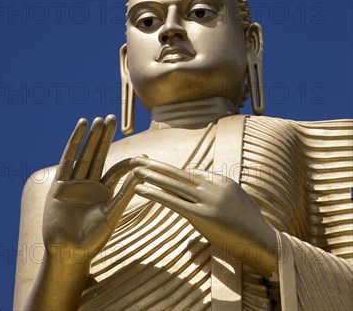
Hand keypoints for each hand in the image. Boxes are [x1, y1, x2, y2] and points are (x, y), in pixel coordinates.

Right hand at [43, 115, 145, 264]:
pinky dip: (74, 143)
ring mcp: (74, 183)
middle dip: (105, 136)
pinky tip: (81, 127)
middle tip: (113, 117)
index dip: (129, 162)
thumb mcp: (113, 213)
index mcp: (104, 192)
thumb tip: (143, 170)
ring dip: (92, 136)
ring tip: (99, 119)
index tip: (143, 154)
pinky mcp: (59, 184)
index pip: (117, 170)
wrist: (68, 253)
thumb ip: (126, 191)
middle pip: (99, 154)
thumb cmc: (93, 238)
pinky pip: (68, 159)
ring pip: (84, 154)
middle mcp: (89, 184)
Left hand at [133, 159, 277, 277]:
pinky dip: (156, 194)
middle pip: (178, 173)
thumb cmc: (249, 223)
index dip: (170, 171)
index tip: (154, 166)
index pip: (191, 174)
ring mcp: (207, 200)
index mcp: (221, 181)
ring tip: (136, 170)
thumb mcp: (236, 198)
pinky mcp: (202, 216)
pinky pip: (174, 202)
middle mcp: (213, 186)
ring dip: (152, 176)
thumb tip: (199, 179)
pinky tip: (143, 190)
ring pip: (174, 184)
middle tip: (139, 158)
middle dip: (157, 165)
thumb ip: (217, 189)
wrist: (262, 240)